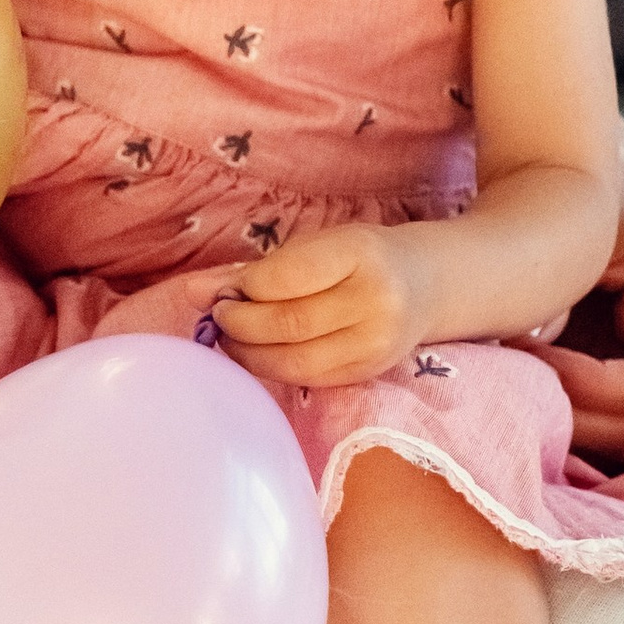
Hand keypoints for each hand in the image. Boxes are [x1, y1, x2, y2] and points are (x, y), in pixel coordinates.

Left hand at [210, 223, 429, 388]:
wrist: (425, 284)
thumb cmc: (360, 256)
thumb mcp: (318, 244)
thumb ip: (261, 268)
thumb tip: (198, 290)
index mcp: (360, 254)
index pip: (287, 277)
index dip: (245, 288)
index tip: (221, 290)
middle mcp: (375, 301)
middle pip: (288, 323)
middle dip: (239, 324)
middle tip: (217, 317)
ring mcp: (374, 344)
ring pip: (294, 360)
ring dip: (248, 353)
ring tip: (230, 338)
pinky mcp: (367, 373)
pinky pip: (307, 378)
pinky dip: (272, 368)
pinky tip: (256, 354)